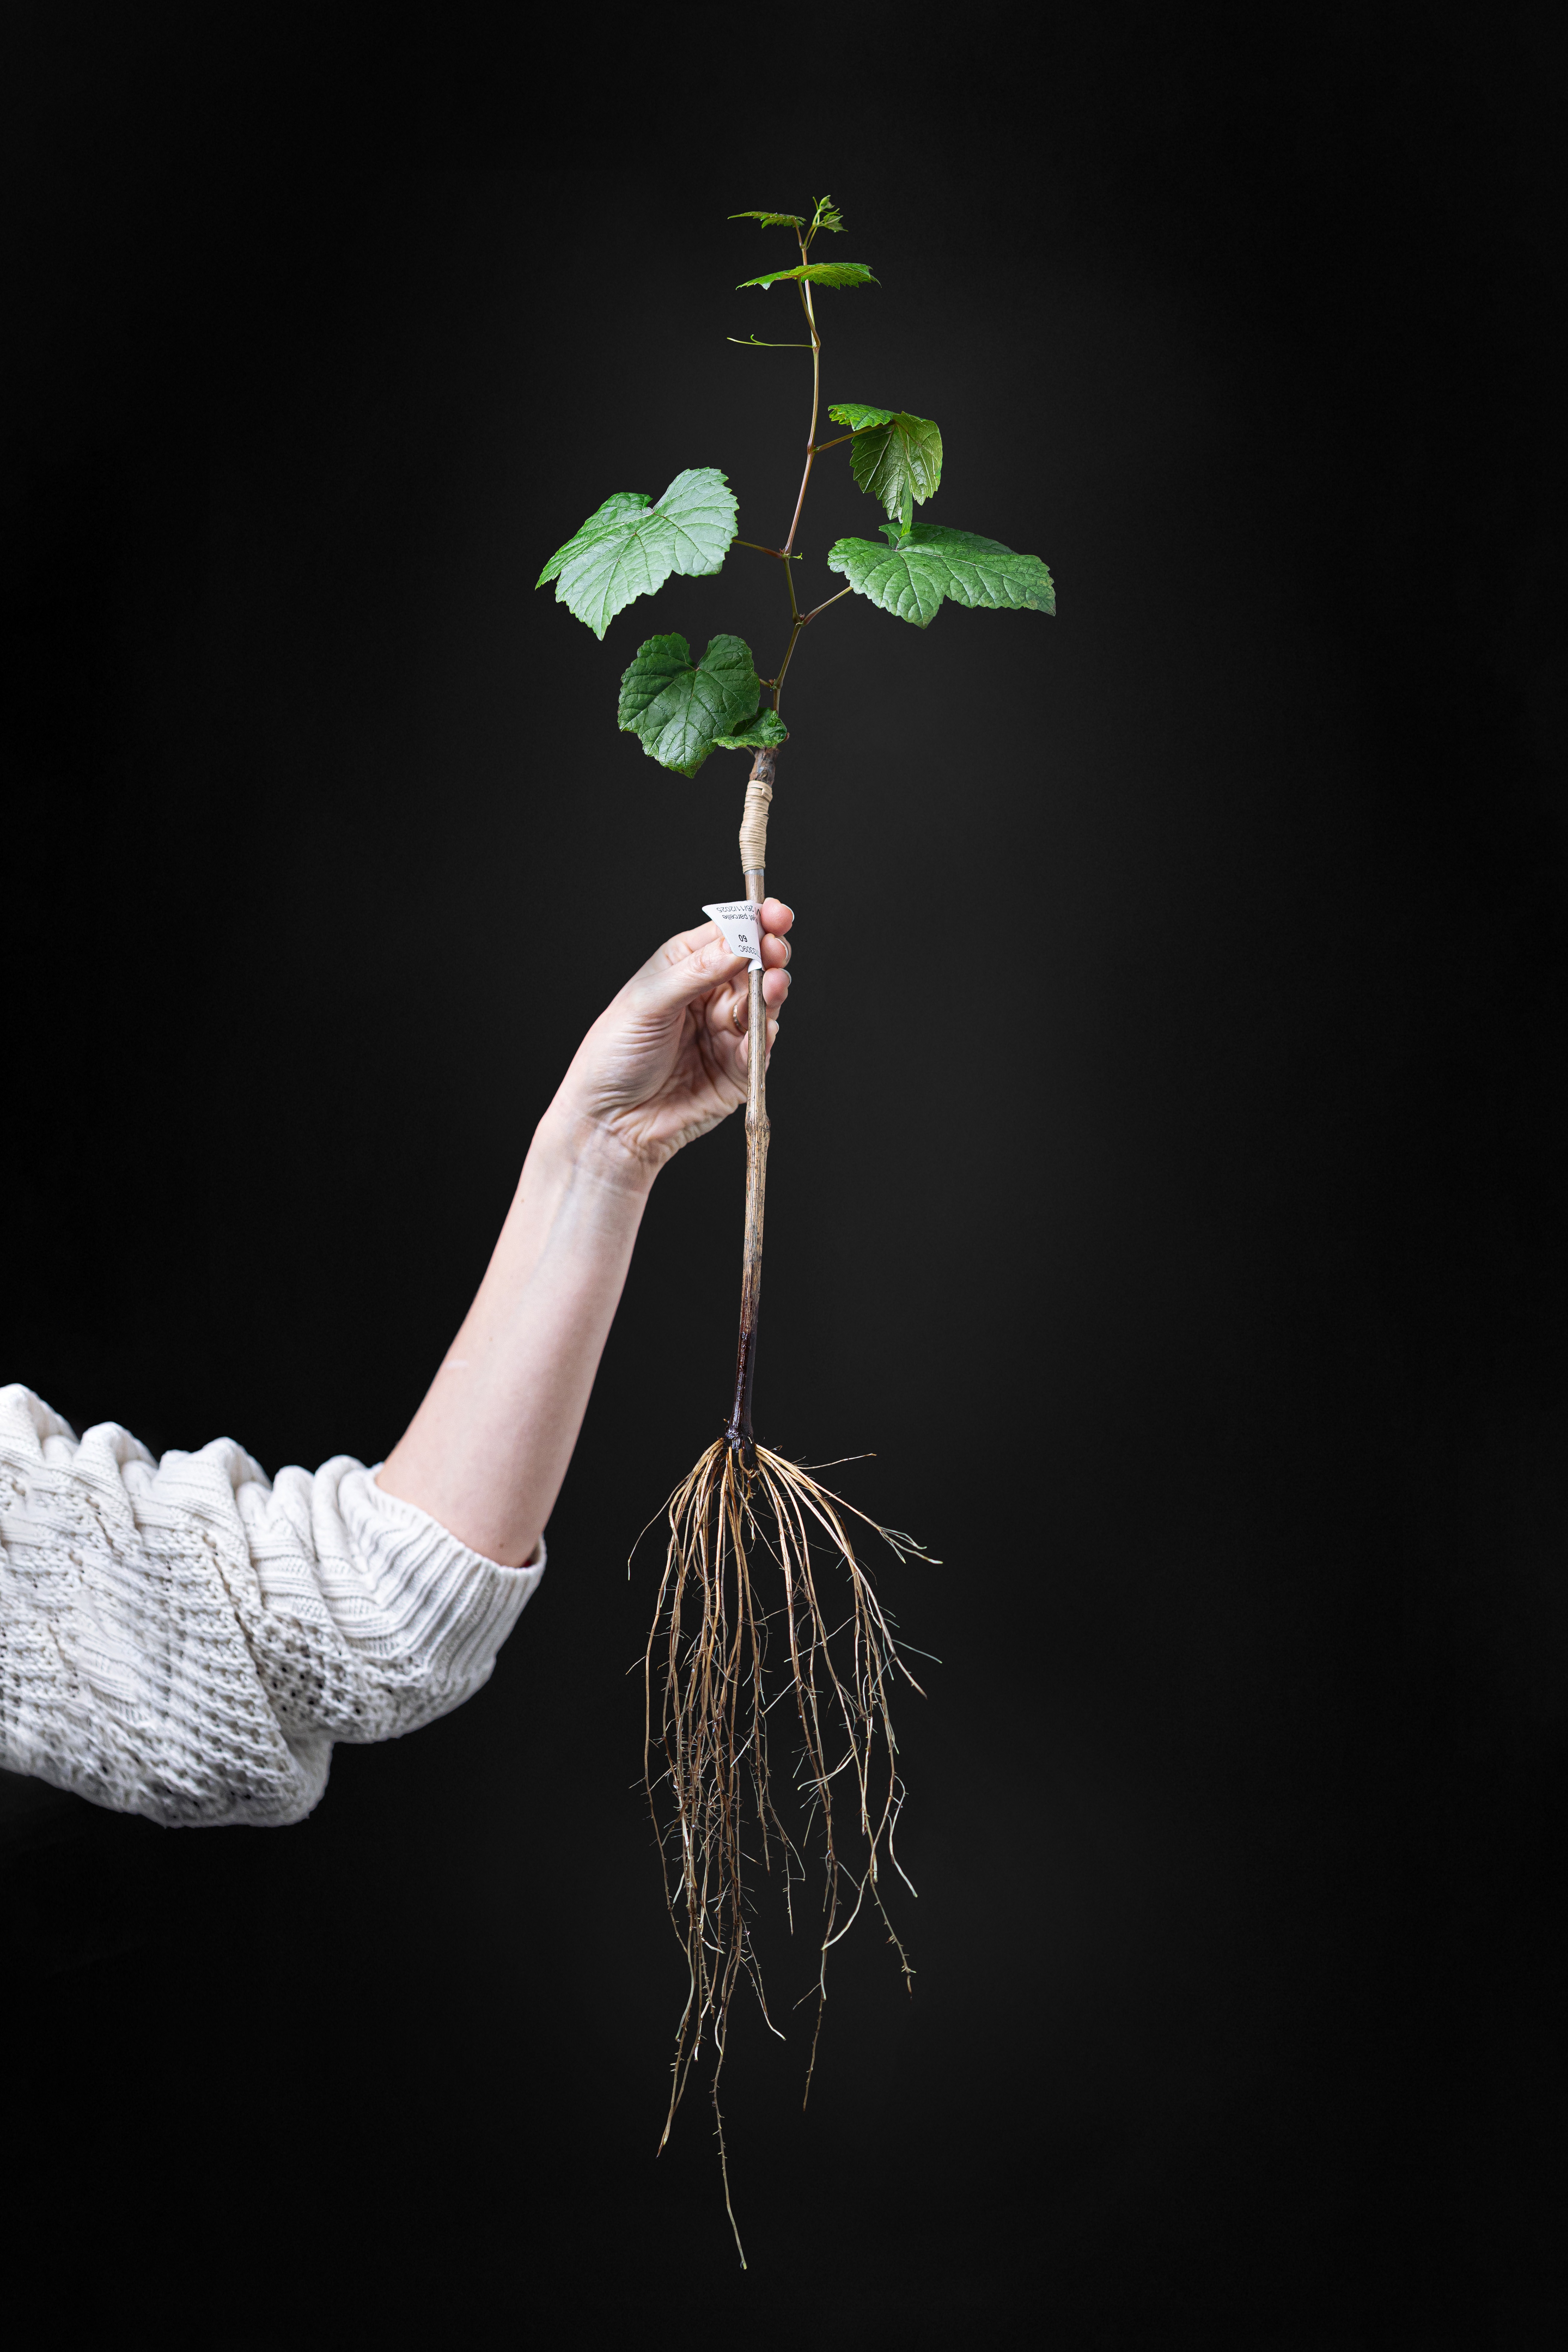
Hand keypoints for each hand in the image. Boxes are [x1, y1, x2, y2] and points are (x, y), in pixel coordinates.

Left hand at [545, 899, 794, 1175]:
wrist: (609, 1122)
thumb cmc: (614, 1056)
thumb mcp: (648, 1002)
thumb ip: (696, 972)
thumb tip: (739, 942)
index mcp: (683, 968)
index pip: (727, 934)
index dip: (754, 922)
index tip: (775, 915)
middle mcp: (708, 996)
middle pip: (754, 966)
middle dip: (770, 955)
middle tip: (776, 952)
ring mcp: (725, 1032)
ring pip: (764, 1004)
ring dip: (772, 993)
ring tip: (772, 987)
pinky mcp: (737, 1070)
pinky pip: (761, 1049)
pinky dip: (765, 1039)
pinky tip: (761, 1032)